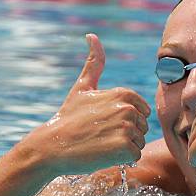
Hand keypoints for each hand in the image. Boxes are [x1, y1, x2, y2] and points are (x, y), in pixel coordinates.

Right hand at [23, 33, 149, 174]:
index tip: (104, 121)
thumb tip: (92, 35)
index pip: (142, 112)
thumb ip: (94, 63)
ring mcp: (126, 128)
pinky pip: (134, 156)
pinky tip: (103, 153)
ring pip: (139, 142)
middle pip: (142, 128)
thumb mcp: (82, 87)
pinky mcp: (123, 148)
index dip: (125, 120)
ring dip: (123, 147)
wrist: (52, 146)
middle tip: (101, 134)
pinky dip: (121, 159)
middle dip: (126, 134)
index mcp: (124, 93)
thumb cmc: (68, 118)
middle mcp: (128, 108)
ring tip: (101, 143)